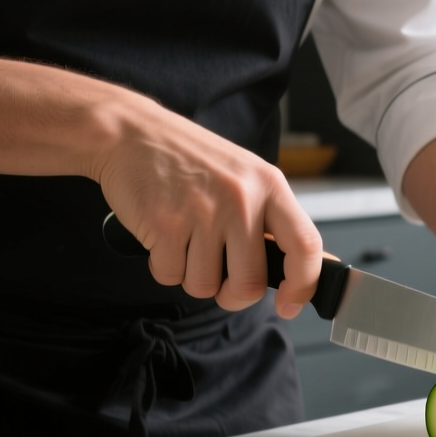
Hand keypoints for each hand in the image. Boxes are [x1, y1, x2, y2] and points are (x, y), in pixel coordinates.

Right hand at [88, 93, 323, 317]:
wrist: (129, 132)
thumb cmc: (189, 159)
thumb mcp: (244, 176)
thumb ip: (268, 218)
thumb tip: (299, 268)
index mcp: (269, 186)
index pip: (306, 246)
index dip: (302, 285)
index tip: (289, 304)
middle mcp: (241, 199)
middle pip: (249, 283)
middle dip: (232, 296)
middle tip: (221, 282)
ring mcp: (203, 212)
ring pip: (205, 286)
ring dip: (192, 276)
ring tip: (185, 240)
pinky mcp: (165, 225)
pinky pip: (170, 276)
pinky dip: (164, 266)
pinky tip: (162, 234)